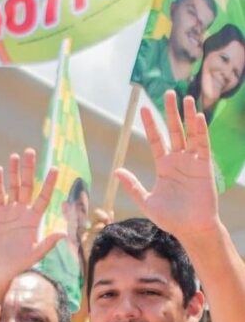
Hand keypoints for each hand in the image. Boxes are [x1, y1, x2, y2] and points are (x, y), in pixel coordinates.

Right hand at [0, 148, 63, 284]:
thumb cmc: (17, 264)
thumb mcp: (35, 253)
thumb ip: (48, 242)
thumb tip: (64, 233)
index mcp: (34, 219)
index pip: (43, 196)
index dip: (48, 183)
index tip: (54, 168)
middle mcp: (23, 212)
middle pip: (27, 186)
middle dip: (29, 170)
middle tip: (30, 152)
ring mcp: (9, 212)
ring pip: (12, 187)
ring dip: (14, 172)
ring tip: (15, 156)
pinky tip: (0, 170)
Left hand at [116, 92, 218, 238]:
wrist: (190, 229)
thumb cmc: (170, 219)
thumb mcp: (146, 201)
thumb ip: (132, 185)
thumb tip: (116, 171)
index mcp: (164, 166)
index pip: (156, 140)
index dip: (150, 124)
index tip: (143, 109)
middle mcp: (178, 160)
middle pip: (174, 131)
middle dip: (170, 113)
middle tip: (168, 93)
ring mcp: (192, 161)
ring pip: (190, 134)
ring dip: (188, 116)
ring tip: (186, 98)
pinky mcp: (205, 166)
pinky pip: (203, 145)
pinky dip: (201, 131)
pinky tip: (198, 117)